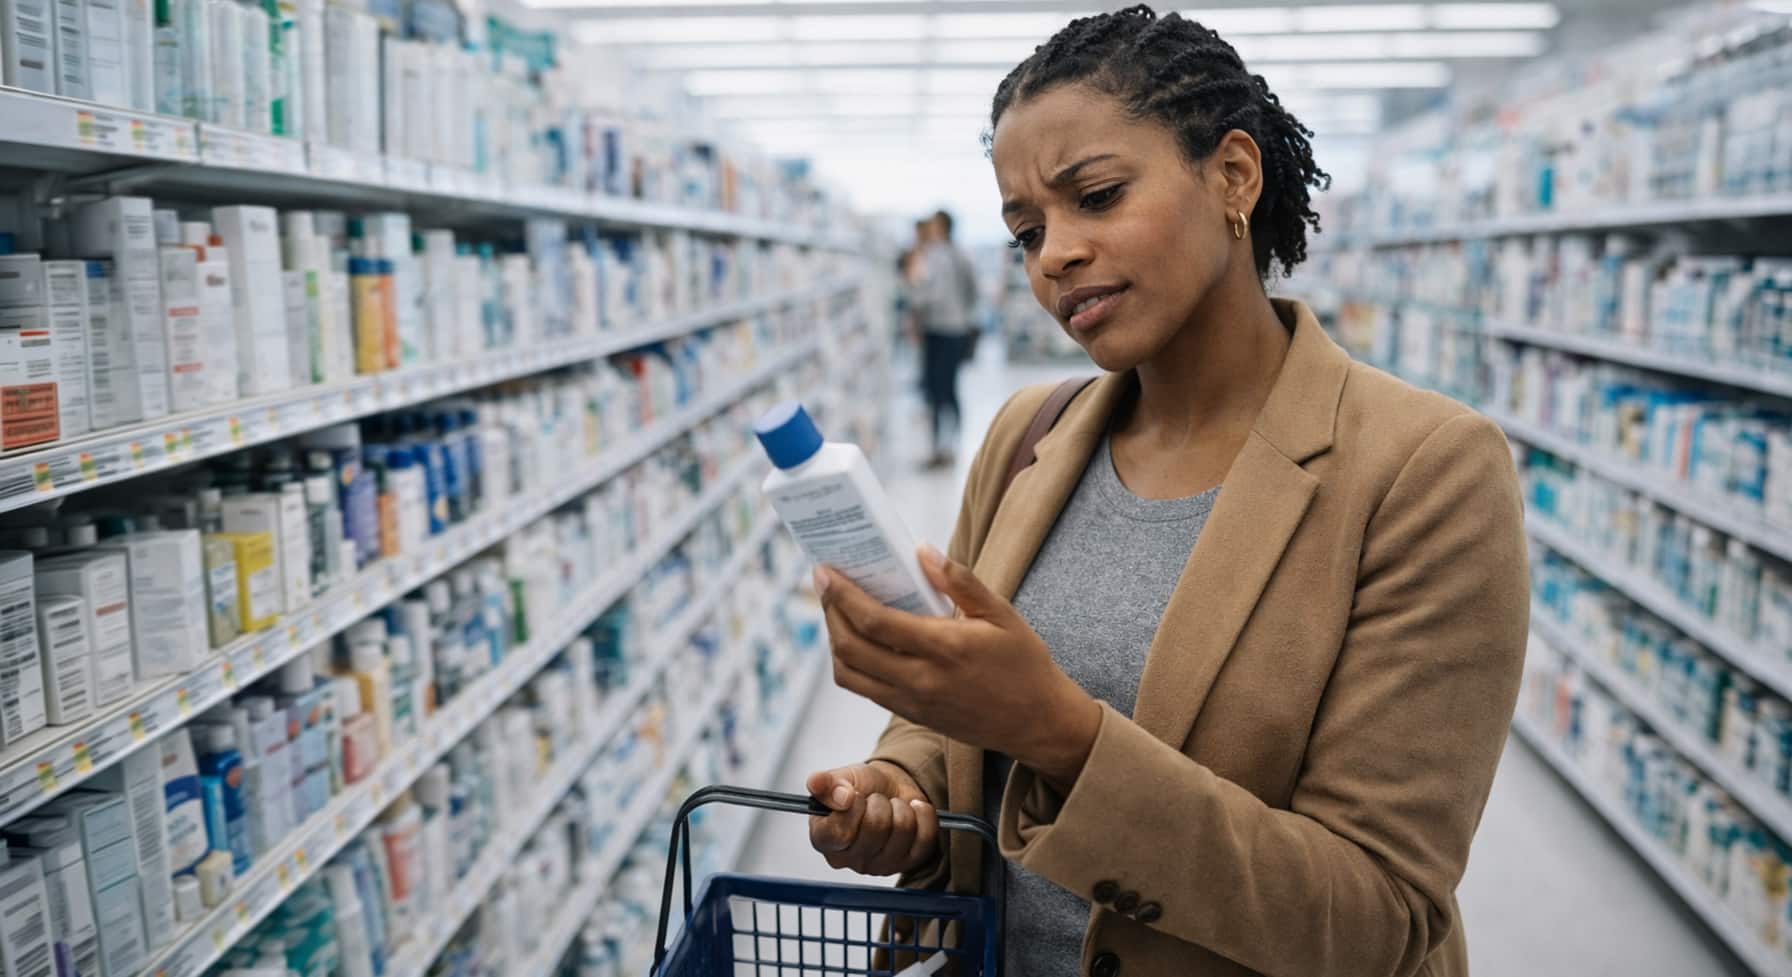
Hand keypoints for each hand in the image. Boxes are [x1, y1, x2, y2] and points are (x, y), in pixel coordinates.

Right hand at [806, 761, 938, 875]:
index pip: (837, 833)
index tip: (853, 794)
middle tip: (875, 799)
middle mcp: (850, 859)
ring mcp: (879, 865)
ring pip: (902, 830)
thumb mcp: (840, 778)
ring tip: (891, 805)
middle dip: (879, 802)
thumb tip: (816, 783)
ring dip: (900, 807)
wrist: (889, 788)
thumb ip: (825, 782)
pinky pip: (924, 837)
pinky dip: (922, 814)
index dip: (850, 808)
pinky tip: (912, 810)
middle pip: (875, 828)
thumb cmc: (860, 787)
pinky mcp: (908, 863)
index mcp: (825, 839)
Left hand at [815, 546, 1101, 786]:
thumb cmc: (1023, 663)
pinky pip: (865, 689)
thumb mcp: (1002, 613)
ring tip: (837, 610)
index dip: (842, 595)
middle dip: (829, 612)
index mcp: (944, 649)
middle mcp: (921, 680)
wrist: (1038, 722)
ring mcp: (912, 703)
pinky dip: (850, 661)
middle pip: (850, 648)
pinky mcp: (911, 715)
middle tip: (825, 584)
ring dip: (834, 640)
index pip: (874, 622)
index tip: (825, 571)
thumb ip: (960, 581)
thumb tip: (921, 551)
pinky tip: (857, 638)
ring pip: (849, 674)